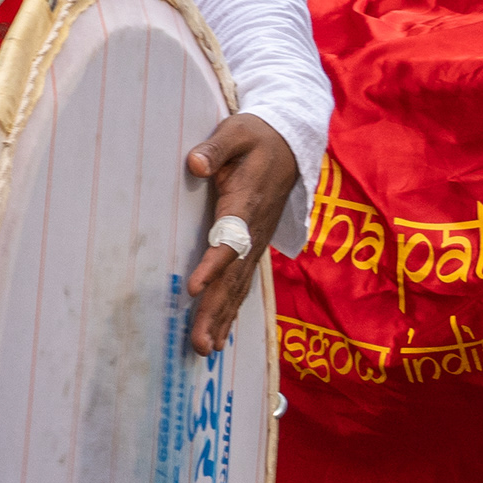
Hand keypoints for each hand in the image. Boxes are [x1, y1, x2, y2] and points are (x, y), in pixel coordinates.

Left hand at [181, 114, 301, 356]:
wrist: (290, 144)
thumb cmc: (256, 137)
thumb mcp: (236, 132)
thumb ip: (216, 149)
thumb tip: (196, 164)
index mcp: (246, 204)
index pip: (230, 240)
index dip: (212, 265)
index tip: (192, 287)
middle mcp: (254, 232)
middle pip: (234, 277)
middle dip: (215, 311)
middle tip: (200, 344)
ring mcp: (256, 244)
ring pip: (238, 287)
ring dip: (221, 319)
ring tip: (205, 350)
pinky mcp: (254, 248)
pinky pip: (242, 284)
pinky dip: (230, 311)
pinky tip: (219, 335)